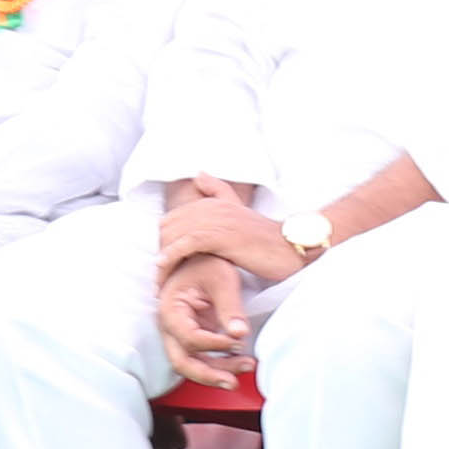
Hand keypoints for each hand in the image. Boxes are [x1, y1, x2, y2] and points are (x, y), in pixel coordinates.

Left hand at [154, 186, 298, 283]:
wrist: (291, 248)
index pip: (174, 217)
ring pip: (175, 233)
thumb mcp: (240, 212)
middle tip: (157, 272)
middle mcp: (213, 206)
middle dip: (159, 247)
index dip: (165, 239)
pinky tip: (164, 265)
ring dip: (162, 255)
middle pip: (169, 224)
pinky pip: (187, 242)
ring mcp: (217, 220)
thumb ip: (219, 192)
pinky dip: (172, 254)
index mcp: (215, 201)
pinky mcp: (221, 236)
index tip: (162, 261)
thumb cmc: (265, 238)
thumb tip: (198, 174)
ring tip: (157, 275)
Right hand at [159, 253, 255, 384]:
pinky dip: (220, 364)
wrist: (202, 256)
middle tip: (232, 381)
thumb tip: (240, 334)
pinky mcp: (193, 338)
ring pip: (192, 365)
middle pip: (182, 362)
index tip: (238, 341)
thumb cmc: (207, 262)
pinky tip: (241, 362)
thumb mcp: (222, 277)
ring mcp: (180, 334)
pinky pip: (202, 359)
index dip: (214, 344)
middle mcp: (170, 326)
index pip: (189, 337)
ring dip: (218, 372)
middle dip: (209, 375)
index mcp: (171, 308)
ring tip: (246, 367)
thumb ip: (230, 306)